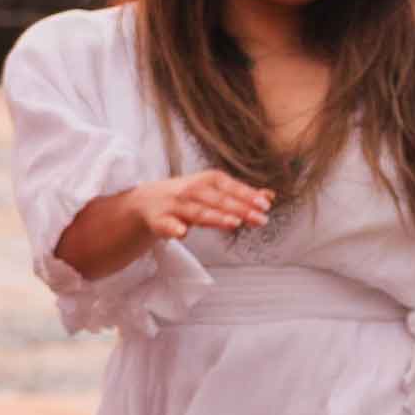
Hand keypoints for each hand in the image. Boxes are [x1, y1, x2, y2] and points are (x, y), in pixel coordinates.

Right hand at [133, 170, 272, 241]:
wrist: (144, 201)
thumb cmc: (186, 198)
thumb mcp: (213, 191)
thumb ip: (240, 195)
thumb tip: (270, 196)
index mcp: (206, 181)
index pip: (229, 187)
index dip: (247, 195)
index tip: (265, 205)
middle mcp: (190, 190)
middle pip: (217, 200)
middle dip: (239, 209)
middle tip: (259, 219)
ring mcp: (174, 205)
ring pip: (197, 212)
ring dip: (215, 217)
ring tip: (232, 223)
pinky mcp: (159, 221)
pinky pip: (166, 225)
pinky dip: (174, 228)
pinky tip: (182, 233)